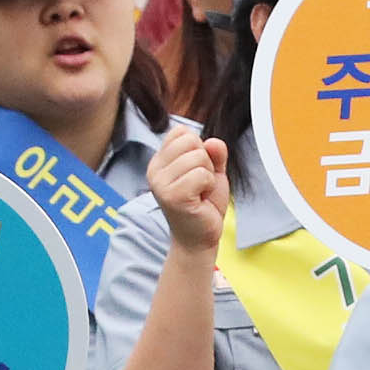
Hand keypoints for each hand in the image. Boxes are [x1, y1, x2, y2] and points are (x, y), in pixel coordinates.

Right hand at [142, 118, 229, 244]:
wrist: (199, 237)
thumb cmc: (203, 204)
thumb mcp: (212, 171)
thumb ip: (214, 153)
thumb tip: (213, 142)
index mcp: (159, 161)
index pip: (181, 131)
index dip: (199, 148)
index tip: (196, 170)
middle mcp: (155, 170)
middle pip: (191, 141)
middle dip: (206, 161)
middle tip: (200, 184)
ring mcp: (161, 184)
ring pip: (199, 157)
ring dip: (208, 176)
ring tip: (200, 193)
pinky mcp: (173, 196)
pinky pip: (202, 175)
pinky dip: (209, 186)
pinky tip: (200, 200)